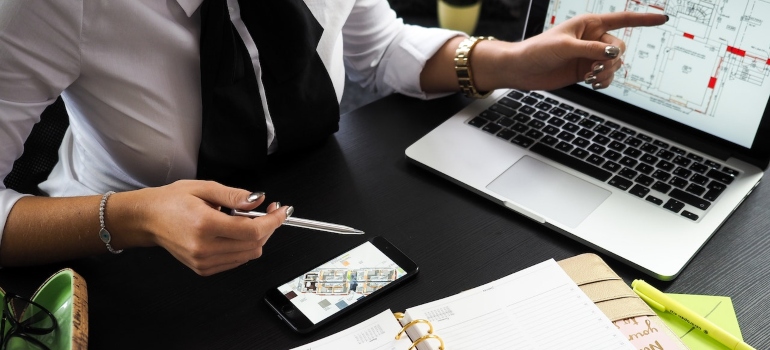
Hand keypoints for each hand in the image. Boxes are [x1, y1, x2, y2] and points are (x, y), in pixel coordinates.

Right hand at [116, 180, 289, 275]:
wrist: (148, 220)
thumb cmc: (171, 201)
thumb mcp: (204, 188)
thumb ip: (234, 195)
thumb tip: (258, 200)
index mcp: (205, 225)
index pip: (252, 231)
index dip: (273, 221)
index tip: (282, 211)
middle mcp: (204, 247)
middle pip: (254, 244)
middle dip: (268, 227)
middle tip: (268, 210)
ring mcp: (204, 261)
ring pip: (249, 255)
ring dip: (257, 237)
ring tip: (245, 220)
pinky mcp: (204, 269)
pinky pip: (237, 261)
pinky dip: (244, 247)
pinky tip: (234, 232)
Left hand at [484, 12, 666, 90]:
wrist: (522, 70)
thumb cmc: (538, 50)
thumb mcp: (565, 47)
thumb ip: (591, 50)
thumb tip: (614, 54)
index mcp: (590, 24)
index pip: (623, 19)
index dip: (644, 19)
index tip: (663, 18)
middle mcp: (593, 38)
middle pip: (620, 47)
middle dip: (612, 60)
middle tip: (594, 69)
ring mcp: (590, 56)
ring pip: (615, 64)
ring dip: (607, 73)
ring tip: (590, 78)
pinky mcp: (586, 71)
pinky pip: (607, 77)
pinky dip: (604, 82)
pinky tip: (594, 84)